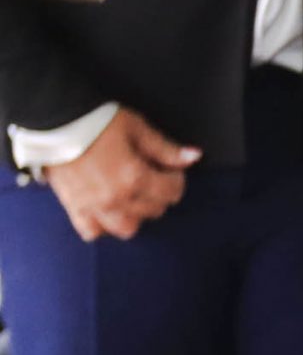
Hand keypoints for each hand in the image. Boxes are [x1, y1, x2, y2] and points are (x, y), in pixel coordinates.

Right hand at [44, 108, 197, 240]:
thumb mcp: (139, 129)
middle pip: (153, 211)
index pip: (170, 192)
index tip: (171, 169)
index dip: (177, 179)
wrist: (56, 123)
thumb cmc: (100, 122)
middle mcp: (115, 199)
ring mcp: (93, 207)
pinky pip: (92, 232)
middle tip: (154, 177)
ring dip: (136, 214)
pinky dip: (104, 225)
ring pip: (126, 228)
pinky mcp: (73, 209)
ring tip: (134, 196)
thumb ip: (166, 149)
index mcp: (134, 177)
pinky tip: (109, 209)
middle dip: (160, 195)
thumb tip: (194, 157)